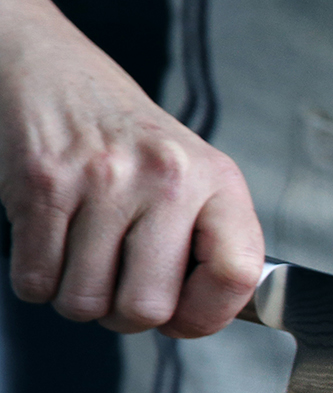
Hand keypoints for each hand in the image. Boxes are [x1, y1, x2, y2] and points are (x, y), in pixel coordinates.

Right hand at [0, 0, 262, 337]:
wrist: (56, 73)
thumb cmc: (130, 139)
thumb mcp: (195, 176)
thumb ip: (210, 242)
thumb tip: (201, 319)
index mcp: (216, 180)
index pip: (237, 274)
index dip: (208, 315)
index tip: (186, 315)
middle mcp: (166, 177)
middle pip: (147, 308)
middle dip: (127, 316)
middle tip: (121, 286)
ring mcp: (103, 181)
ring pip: (85, 303)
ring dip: (79, 297)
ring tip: (87, 257)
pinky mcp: (42, 184)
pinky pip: (36, 281)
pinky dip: (39, 279)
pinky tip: (54, 244)